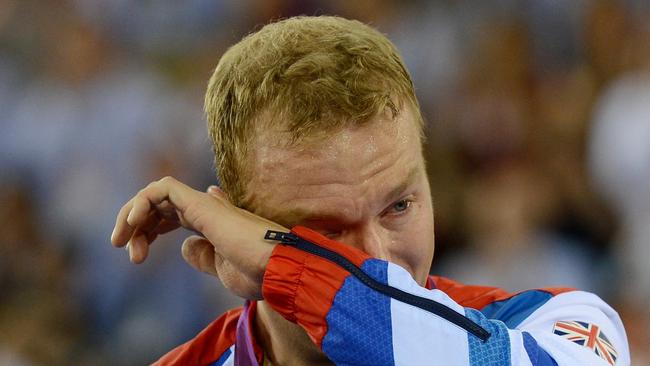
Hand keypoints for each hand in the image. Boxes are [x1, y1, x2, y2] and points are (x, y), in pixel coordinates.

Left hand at [110, 176, 285, 298]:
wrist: (276, 269)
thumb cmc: (256, 273)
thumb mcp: (220, 269)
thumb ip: (202, 255)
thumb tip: (185, 245)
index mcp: (210, 225)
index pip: (169, 216)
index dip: (147, 232)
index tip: (136, 257)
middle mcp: (206, 209)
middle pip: (158, 205)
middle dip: (135, 226)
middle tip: (124, 250)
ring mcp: (204, 204)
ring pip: (156, 194)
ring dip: (131, 214)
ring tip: (120, 241)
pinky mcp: (201, 202)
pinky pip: (163, 187)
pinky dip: (142, 201)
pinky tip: (134, 224)